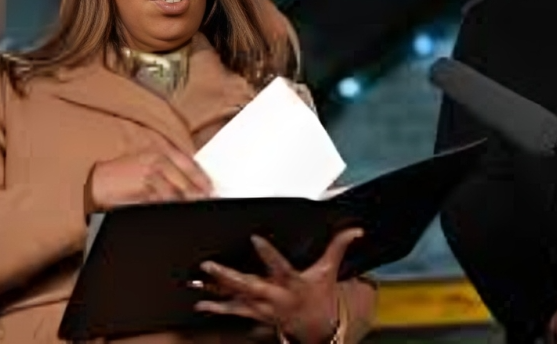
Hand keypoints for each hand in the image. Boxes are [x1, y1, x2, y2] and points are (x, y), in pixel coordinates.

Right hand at [88, 131, 212, 210]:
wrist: (97, 181)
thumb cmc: (122, 175)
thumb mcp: (146, 165)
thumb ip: (167, 172)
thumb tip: (190, 186)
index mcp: (161, 152)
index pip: (189, 164)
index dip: (202, 178)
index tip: (211, 189)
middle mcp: (158, 159)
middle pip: (186, 179)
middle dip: (197, 193)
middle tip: (206, 202)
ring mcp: (151, 172)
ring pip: (176, 192)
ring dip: (186, 202)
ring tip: (194, 209)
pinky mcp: (144, 187)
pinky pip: (163, 200)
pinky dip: (171, 207)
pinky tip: (176, 211)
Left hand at [194, 228, 363, 343]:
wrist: (318, 327)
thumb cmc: (320, 294)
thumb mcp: (330, 270)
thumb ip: (338, 246)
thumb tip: (356, 229)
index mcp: (293, 282)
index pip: (280, 265)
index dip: (267, 253)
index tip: (254, 238)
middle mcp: (275, 296)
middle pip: (249, 286)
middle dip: (229, 276)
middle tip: (210, 264)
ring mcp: (263, 308)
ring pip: (237, 299)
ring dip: (216, 291)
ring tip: (199, 280)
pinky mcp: (255, 314)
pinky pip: (233, 311)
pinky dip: (216, 307)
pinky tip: (201, 303)